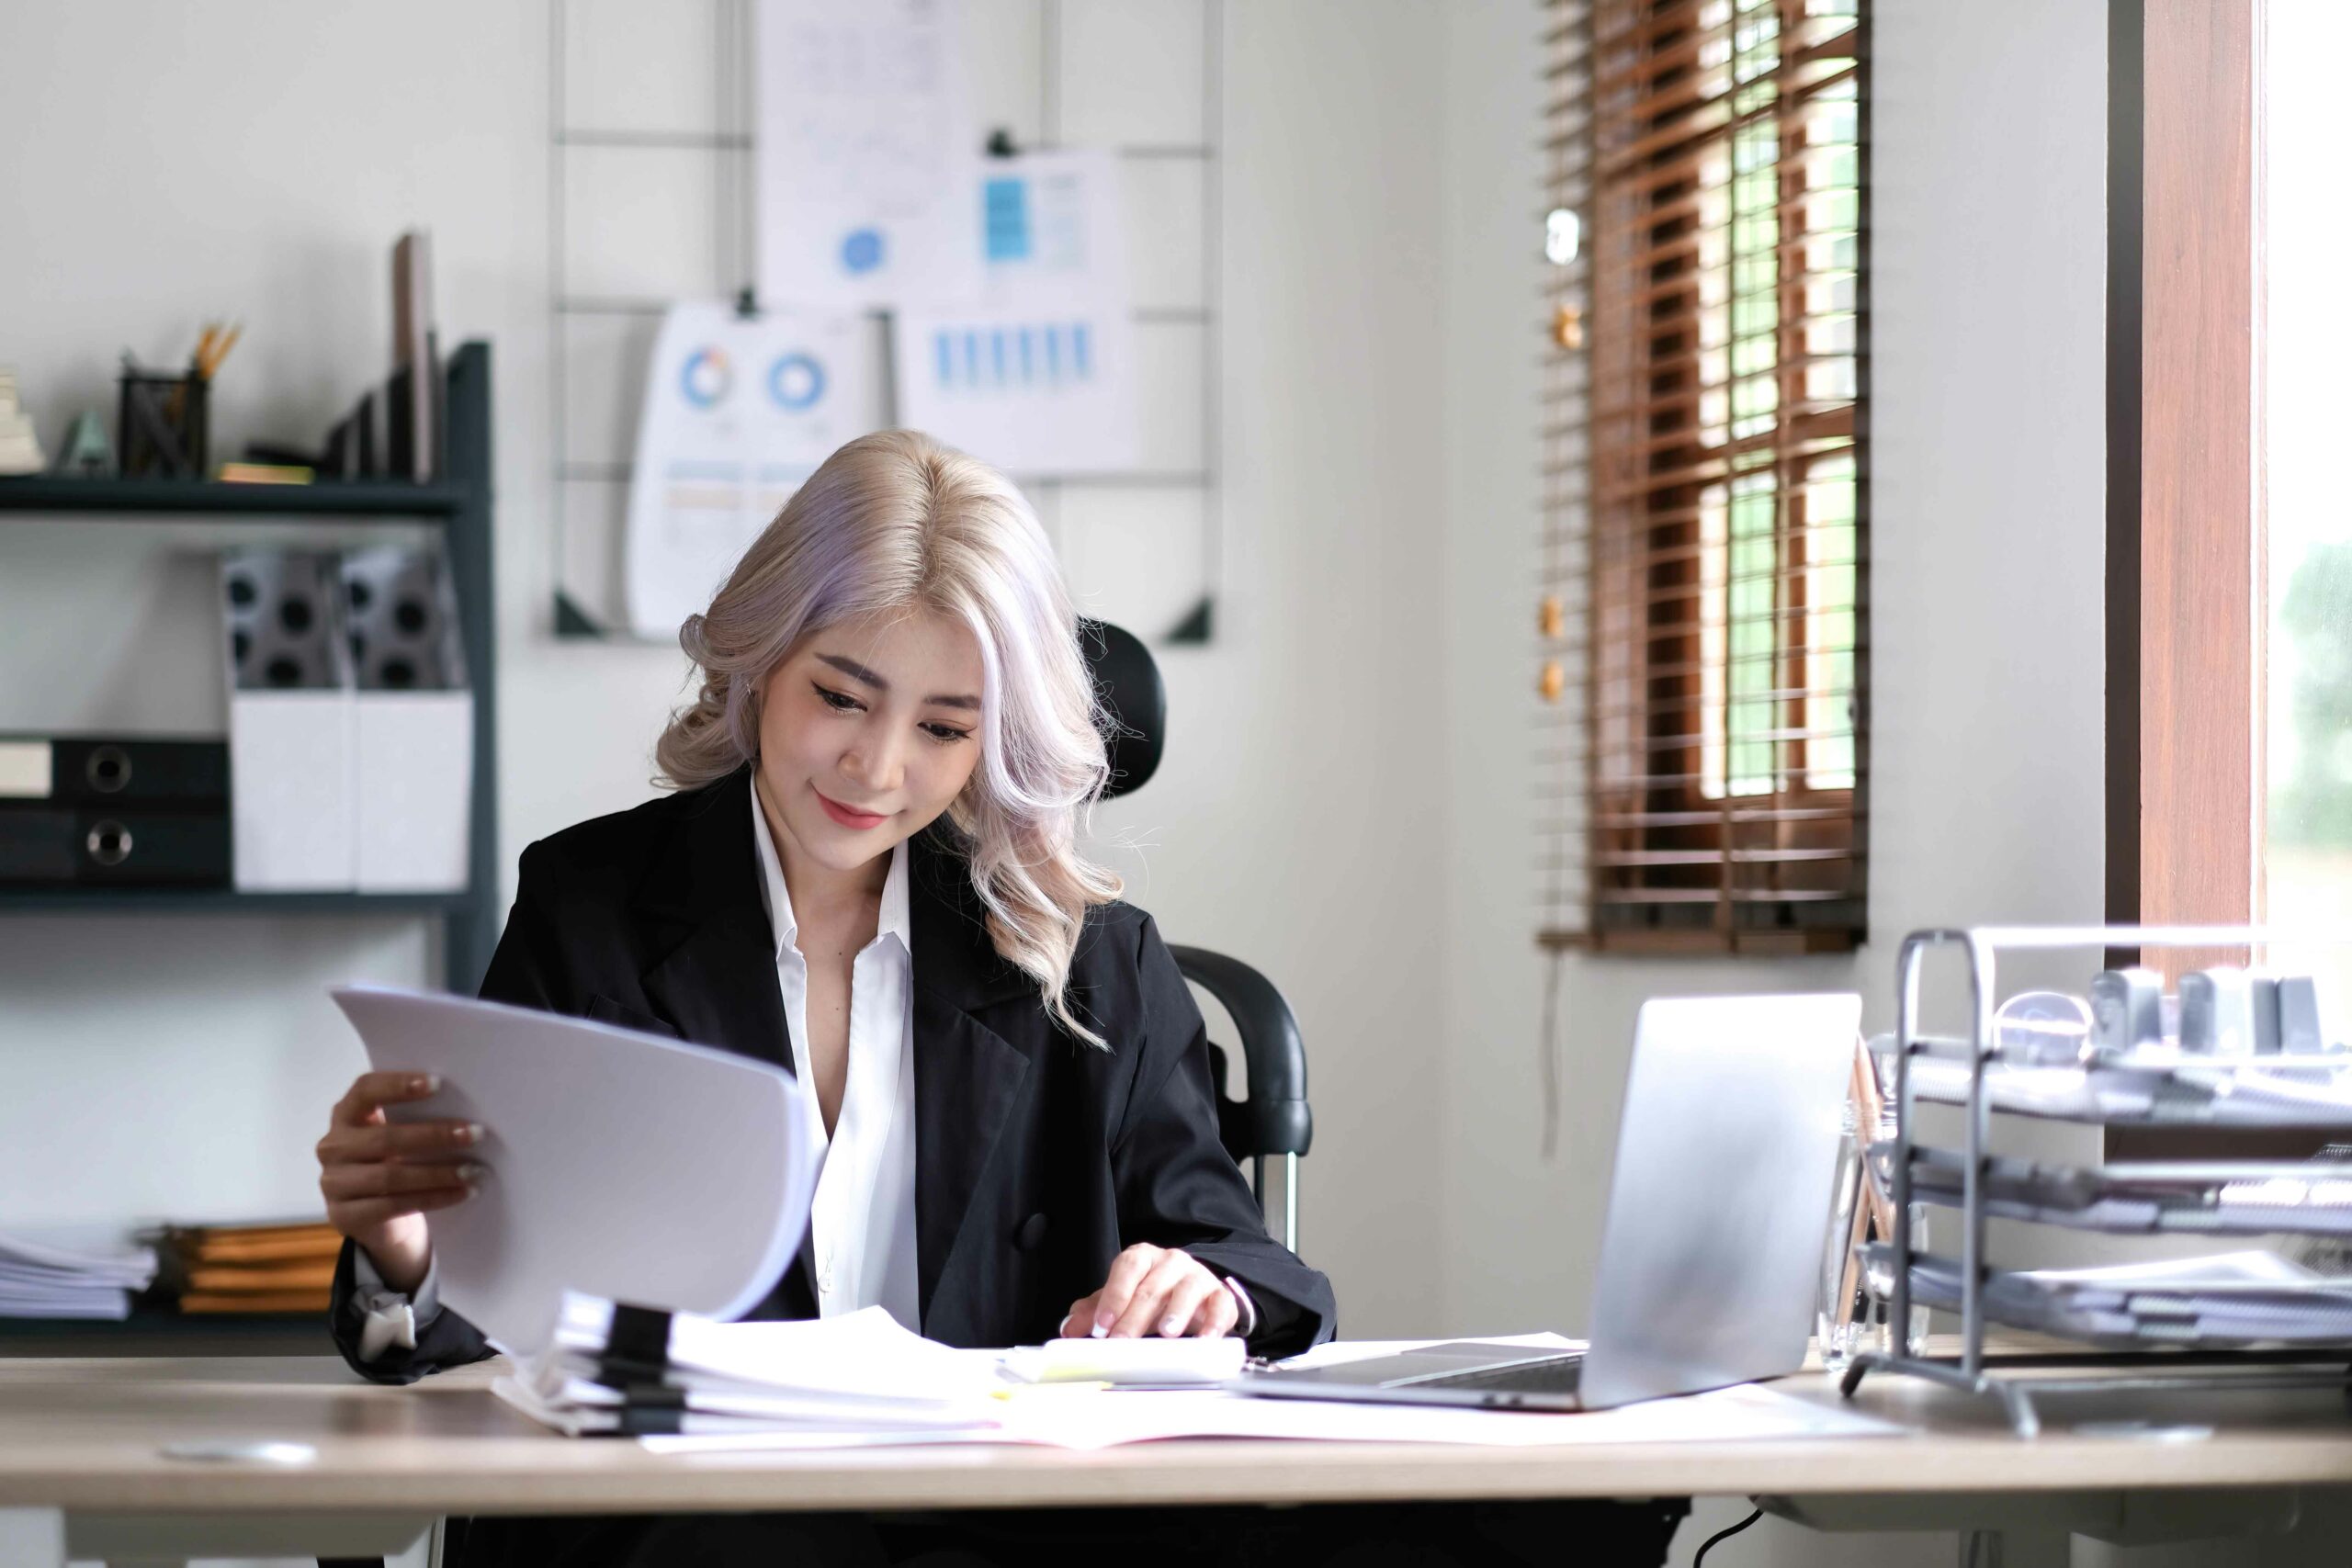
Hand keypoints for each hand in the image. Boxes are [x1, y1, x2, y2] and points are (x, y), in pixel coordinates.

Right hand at [316, 1071, 483, 1294]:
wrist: (380, 1219)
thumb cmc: (395, 1162)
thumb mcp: (398, 1136)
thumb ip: (415, 1118)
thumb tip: (467, 1109)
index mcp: (346, 1114)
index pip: (365, 1090)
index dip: (398, 1085)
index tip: (439, 1084)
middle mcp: (333, 1146)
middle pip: (384, 1138)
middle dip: (434, 1135)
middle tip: (476, 1134)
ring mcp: (334, 1183)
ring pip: (390, 1176)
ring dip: (438, 1173)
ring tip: (474, 1171)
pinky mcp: (345, 1215)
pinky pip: (394, 1205)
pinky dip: (434, 1198)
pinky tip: (462, 1192)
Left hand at [1060, 1244, 1237, 1339]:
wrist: (1196, 1292)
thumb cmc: (1155, 1295)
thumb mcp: (1123, 1299)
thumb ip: (1095, 1311)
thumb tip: (1069, 1327)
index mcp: (1143, 1259)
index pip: (1127, 1268)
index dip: (1114, 1295)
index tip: (1101, 1324)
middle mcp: (1171, 1262)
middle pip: (1152, 1286)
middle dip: (1134, 1316)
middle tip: (1122, 1340)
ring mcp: (1198, 1276)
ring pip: (1187, 1289)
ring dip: (1177, 1311)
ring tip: (1166, 1333)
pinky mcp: (1220, 1295)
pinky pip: (1220, 1305)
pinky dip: (1214, 1323)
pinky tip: (1205, 1340)